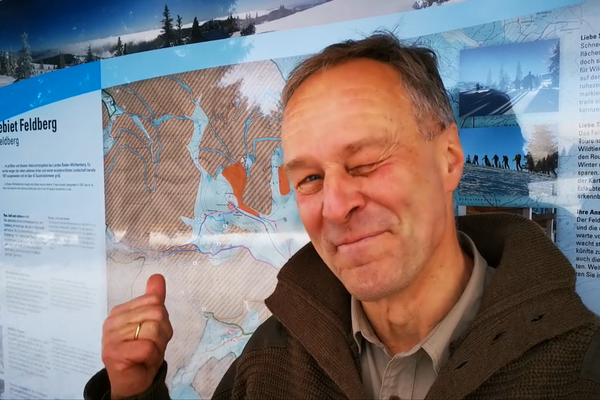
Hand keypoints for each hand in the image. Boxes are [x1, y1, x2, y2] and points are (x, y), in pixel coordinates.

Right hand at [101, 274, 172, 398]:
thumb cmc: (143, 351)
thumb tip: (157, 277)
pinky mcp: (114, 353)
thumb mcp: (153, 323)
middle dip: (162, 333)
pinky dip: (152, 356)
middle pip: (156, 313)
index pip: (155, 301)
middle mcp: (112, 321)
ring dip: (158, 346)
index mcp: (120, 311)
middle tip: (151, 346)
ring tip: (146, 354)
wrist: (133, 382)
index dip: (162, 319)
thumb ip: (154, 299)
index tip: (152, 333)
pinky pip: (148, 347)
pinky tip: (142, 361)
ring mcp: (111, 337)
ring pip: (153, 330)